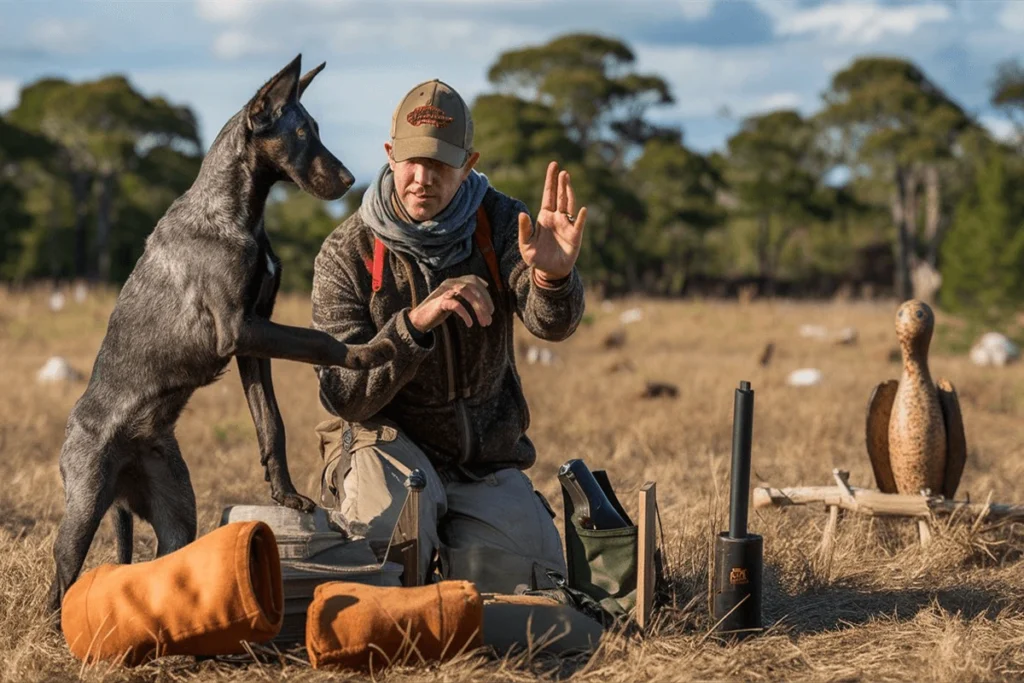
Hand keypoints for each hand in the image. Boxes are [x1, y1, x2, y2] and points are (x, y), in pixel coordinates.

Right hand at [408, 275, 493, 332]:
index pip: (474, 280)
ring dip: (478, 308)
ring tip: (483, 322)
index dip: (485, 292)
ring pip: (466, 292)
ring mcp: (444, 291)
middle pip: (472, 286)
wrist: (419, 319)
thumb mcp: (454, 300)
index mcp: (454, 281)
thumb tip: (486, 298)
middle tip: (490, 318)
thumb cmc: (439, 310)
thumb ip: (466, 296)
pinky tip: (470, 323)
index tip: (491, 308)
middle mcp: (450, 283)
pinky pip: (456, 304)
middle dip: (484, 303)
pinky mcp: (440, 302)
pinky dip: (465, 314)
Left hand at [518, 161, 586, 281]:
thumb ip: (524, 229)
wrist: (549, 272)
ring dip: (568, 193)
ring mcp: (567, 225)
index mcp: (544, 217)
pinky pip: (578, 225)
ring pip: (569, 205)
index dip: (550, 181)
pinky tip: (583, 210)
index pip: (548, 195)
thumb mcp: (526, 244)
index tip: (553, 166)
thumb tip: (522, 213)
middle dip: (560, 183)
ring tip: (567, 179)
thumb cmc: (536, 258)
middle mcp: (557, 218)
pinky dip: (581, 218)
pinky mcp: (575, 236)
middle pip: (559, 196)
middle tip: (561, 170)